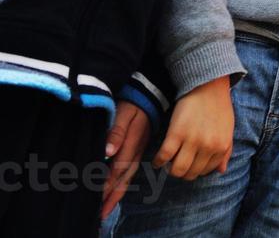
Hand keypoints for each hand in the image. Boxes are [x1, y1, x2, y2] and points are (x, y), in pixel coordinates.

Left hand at [99, 101, 150, 217]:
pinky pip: (130, 171)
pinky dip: (122, 183)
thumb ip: (116, 130)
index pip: (118, 169)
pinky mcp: (138, 149)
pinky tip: (116, 190)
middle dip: (112, 197)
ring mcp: (138, 151)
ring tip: (107, 209)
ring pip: (127, 177)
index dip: (107, 185)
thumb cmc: (133, 103)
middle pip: (124, 179)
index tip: (97, 199)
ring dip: (117, 193)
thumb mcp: (124, 112)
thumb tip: (108, 151)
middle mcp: (136, 151)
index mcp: (131, 144)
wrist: (150, 94)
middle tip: (101, 215)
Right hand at [153, 76, 233, 180]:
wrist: (208, 85)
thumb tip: (221, 171)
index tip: (190, 164)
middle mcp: (208, 146)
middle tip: (177, 163)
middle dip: (183, 172)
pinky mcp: (176, 133)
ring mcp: (192, 141)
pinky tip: (157, 160)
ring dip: (171, 169)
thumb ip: (226, 151)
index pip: (206, 171)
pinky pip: (164, 157)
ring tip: (168, 163)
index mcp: (222, 146)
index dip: (197, 169)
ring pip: (177, 170)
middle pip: (191, 174)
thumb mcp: (228, 129)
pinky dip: (158, 162)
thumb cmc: (218, 107)